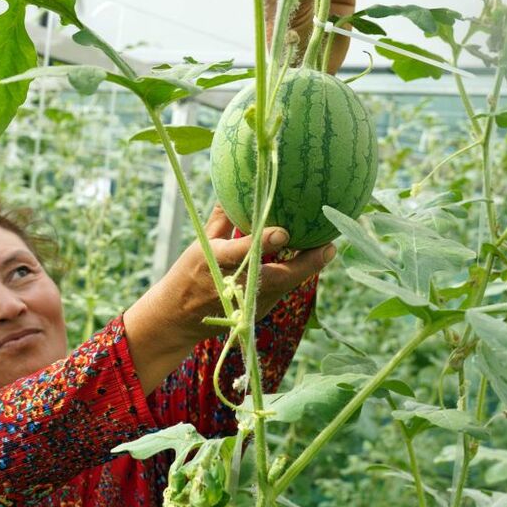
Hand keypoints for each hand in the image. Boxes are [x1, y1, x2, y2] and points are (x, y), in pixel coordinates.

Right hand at [123, 205, 334, 393]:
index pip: (242, 253)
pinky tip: (310, 260)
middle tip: (328, 246)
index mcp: (217, 262)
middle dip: (306, 264)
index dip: (263, 243)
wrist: (178, 318)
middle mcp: (235, 285)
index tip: (284, 232)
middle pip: (277, 278)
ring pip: (285, 286)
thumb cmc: (188, 273)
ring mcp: (247, 303)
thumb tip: (233, 188)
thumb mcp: (201, 243)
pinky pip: (280, 291)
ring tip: (327, 248)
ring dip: (306, 268)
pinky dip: (294, 276)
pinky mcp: (255, 312)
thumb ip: (222, 218)